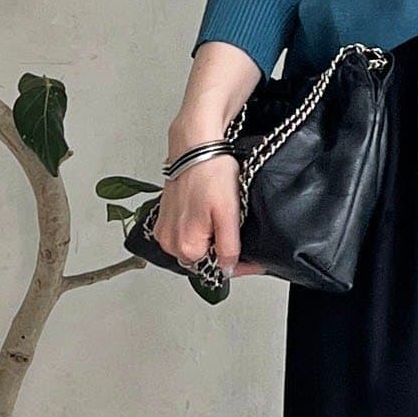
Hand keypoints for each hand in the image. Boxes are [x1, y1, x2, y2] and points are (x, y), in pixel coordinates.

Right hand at [153, 153, 263, 278]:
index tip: (253, 262)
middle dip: (222, 253)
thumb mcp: (229, 215)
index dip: (237, 266)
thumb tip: (227, 269)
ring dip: (210, 240)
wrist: (195, 146)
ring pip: (194, 247)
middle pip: (203, 260)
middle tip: (240, 238)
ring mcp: (165, 229)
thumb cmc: (210, 172)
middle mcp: (170, 241)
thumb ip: (228, 248)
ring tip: (223, 221)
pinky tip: (208, 214)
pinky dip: (198, 228)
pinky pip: (184, 232)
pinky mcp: (164, 217)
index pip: (215, 270)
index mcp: (186, 245)